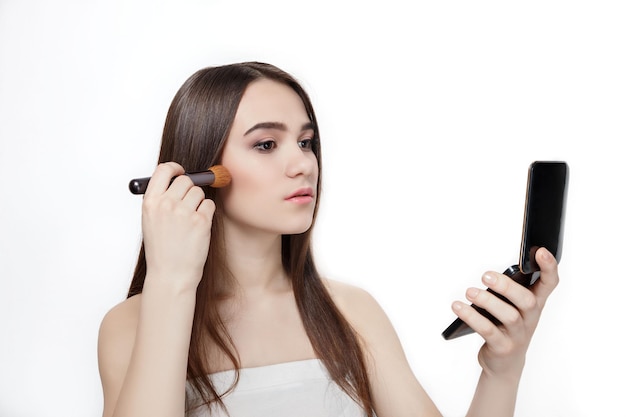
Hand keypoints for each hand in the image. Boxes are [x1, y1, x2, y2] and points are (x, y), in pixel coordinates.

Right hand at [141, 162, 215, 291]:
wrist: (171, 275)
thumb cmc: (162, 250)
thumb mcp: (151, 221)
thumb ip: (160, 199)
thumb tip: (178, 180)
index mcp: (150, 202)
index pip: (163, 170)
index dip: (175, 168)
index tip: (181, 171)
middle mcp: (166, 204)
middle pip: (186, 180)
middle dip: (190, 189)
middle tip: (188, 205)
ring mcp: (184, 212)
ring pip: (199, 192)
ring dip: (199, 203)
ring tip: (191, 221)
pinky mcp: (201, 221)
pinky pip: (209, 205)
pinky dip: (207, 213)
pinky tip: (199, 227)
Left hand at [452, 247, 558, 377]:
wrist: (504, 363)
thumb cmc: (506, 326)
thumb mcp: (512, 306)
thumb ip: (508, 289)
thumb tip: (489, 271)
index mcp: (535, 303)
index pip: (549, 283)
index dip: (549, 267)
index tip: (539, 251)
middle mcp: (530, 318)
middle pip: (527, 300)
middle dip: (507, 286)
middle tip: (485, 275)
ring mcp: (518, 334)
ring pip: (508, 316)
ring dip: (487, 301)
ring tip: (469, 292)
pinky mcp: (503, 347)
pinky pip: (488, 330)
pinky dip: (472, 317)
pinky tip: (458, 307)